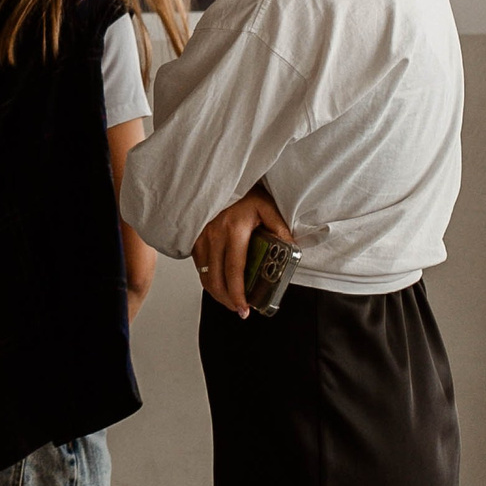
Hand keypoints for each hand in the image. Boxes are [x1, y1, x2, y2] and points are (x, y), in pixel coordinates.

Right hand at [192, 186, 291, 318]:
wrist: (223, 175)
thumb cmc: (246, 190)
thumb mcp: (268, 206)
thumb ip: (279, 228)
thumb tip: (291, 250)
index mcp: (234, 230)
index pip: (234, 270)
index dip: (237, 293)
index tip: (244, 308)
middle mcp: (213, 234)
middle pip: (215, 277)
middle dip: (226, 299)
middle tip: (239, 310)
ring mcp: (201, 234)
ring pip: (203, 272)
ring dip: (215, 291)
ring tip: (229, 300)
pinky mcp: (194, 233)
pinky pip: (198, 262)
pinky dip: (207, 276)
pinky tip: (217, 282)